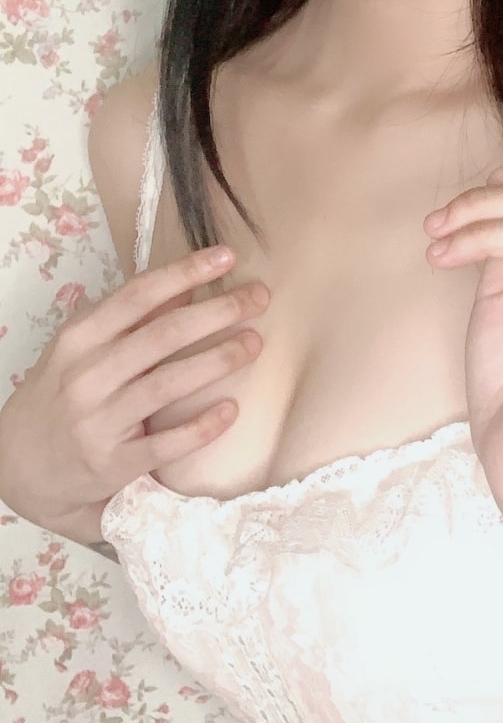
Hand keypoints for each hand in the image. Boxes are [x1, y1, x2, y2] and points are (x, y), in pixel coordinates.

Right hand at [0, 249, 269, 536]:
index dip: (185, 272)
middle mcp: (87, 376)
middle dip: (217, 312)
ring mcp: (99, 421)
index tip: (226, 256)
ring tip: (254, 343)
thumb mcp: (84, 349)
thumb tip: (188, 285)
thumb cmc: (62, 397)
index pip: (138, 295)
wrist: (19, 466)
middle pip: (162, 335)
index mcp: (79, 339)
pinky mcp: (114, 463)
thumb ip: (133, 319)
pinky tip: (231, 410)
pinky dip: (202, 426)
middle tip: (259, 298)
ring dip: (218, 360)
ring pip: (168, 384)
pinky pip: (166, 444)